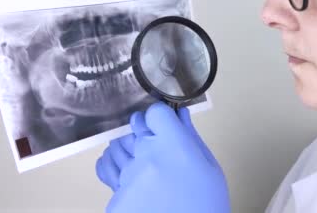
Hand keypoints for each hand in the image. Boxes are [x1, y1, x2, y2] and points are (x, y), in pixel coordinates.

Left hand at [104, 102, 229, 212]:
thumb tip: (181, 114)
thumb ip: (191, 138)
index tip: (166, 126)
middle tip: (157, 147)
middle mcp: (147, 156)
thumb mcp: (210, 169)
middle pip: (134, 127)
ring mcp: (128, 177)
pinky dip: (116, 168)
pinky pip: (107, 169)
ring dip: (129, 149)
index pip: (154, 112)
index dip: (160, 117)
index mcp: (174, 146)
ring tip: (143, 163)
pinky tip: (128, 174)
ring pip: (117, 146)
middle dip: (145, 132)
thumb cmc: (206, 204)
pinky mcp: (115, 197)